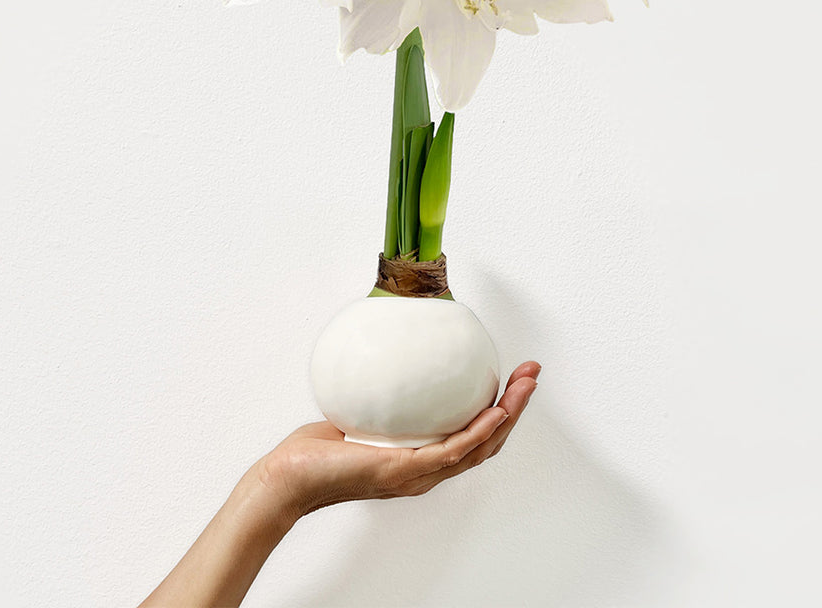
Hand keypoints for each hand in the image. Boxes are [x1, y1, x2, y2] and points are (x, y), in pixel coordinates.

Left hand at [257, 361, 540, 520]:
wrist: (288, 479)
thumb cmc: (316, 451)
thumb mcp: (359, 407)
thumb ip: (380, 386)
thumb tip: (390, 341)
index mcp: (420, 458)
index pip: (471, 435)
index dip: (499, 408)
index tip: (512, 376)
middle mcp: (426, 470)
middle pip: (487, 441)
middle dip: (516, 407)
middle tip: (532, 374)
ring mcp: (418, 475)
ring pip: (479, 446)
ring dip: (508, 415)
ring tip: (525, 386)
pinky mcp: (404, 473)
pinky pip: (452, 452)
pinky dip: (479, 432)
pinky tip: (494, 412)